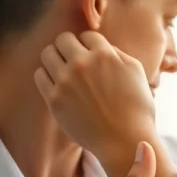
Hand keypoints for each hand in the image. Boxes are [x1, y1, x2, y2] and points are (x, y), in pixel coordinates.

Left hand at [34, 31, 154, 157]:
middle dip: (69, 47)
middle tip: (75, 61)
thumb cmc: (136, 108)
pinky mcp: (54, 100)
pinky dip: (47, 76)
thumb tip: (102, 47)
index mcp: (104, 54)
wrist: (124, 141)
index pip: (87, 35)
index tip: (93, 59)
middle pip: (62, 39)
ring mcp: (65, 82)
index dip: (90, 46)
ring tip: (64, 71)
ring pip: (47, 53)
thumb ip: (117, 53)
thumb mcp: (136, 72)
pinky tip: (58, 85)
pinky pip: (39, 75)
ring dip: (55, 59)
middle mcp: (82, 64)